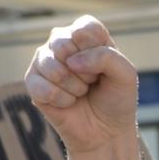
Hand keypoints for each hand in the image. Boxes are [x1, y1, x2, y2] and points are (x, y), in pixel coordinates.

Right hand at [24, 15, 138, 155]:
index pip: (86, 27)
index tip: (105, 67)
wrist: (106, 132)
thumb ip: (108, 57)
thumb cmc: (116, 100)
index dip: (97, 50)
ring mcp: (44, 61)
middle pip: (65, 44)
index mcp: (86, 36)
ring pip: (53, 66)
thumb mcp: (126, 76)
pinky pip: (43, 87)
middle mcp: (61, 43)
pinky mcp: (32, 81)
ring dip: (75, 87)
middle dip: (86, 71)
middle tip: (92, 82)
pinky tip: (69, 102)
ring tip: (82, 92)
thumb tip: (72, 61)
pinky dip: (63, 100)